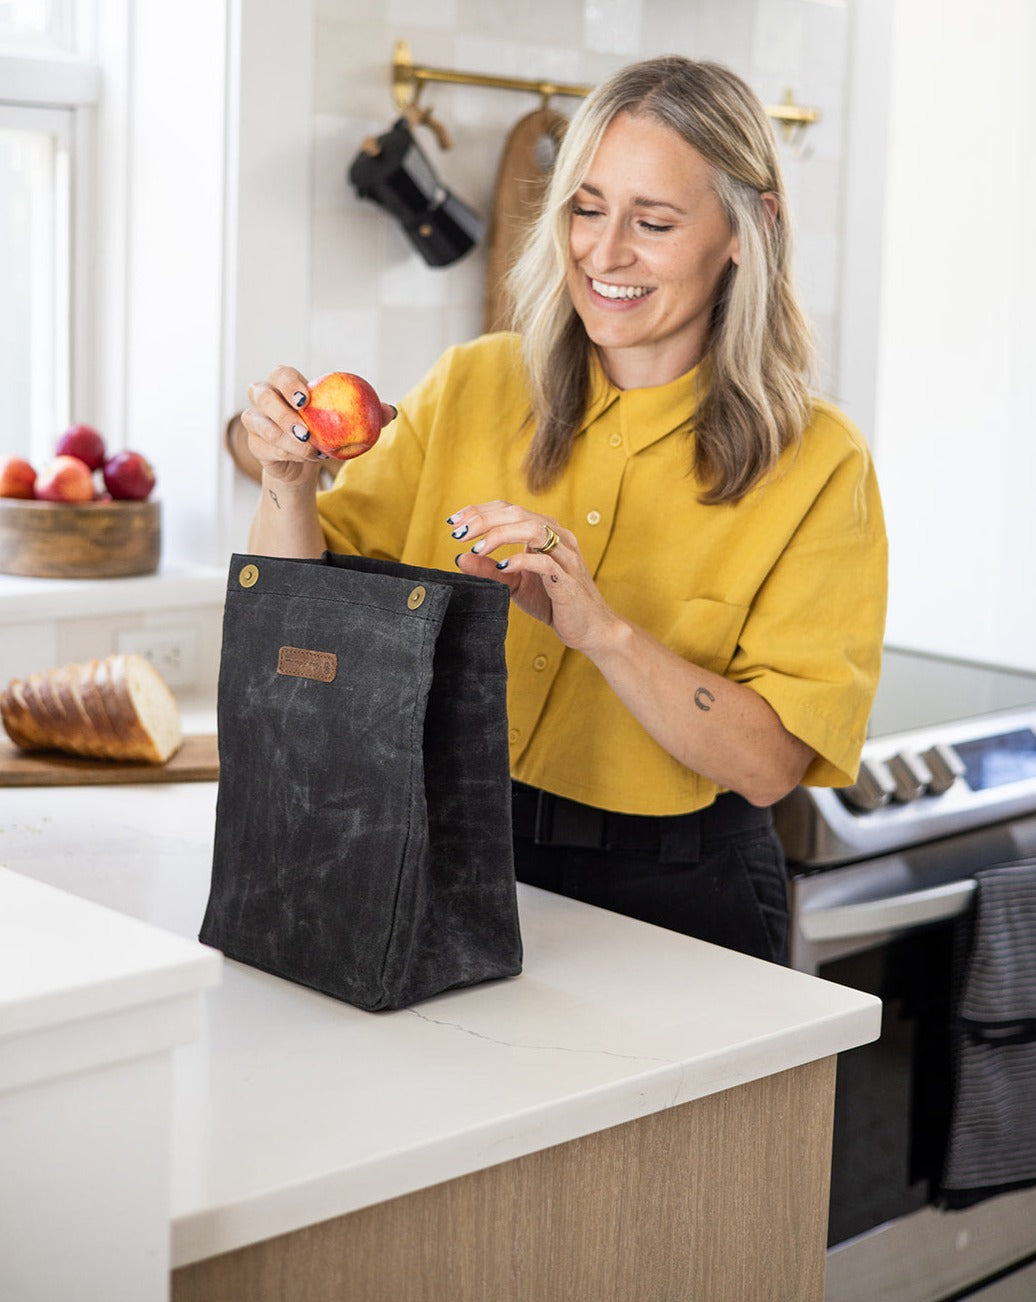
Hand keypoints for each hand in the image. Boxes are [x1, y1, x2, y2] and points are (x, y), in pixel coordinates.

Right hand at [243, 365, 395, 486]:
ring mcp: (255, 420)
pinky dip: (288, 453)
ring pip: (263, 426)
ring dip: (288, 439)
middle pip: (262, 395)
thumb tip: (391, 411)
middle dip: (281, 411)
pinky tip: (307, 457)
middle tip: (305, 429)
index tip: (306, 399)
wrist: (307, 460)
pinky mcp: (255, 444)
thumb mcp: (347, 421)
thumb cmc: (327, 431)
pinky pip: (266, 448)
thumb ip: (367, 414)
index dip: (289, 384)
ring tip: (311, 448)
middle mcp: (264, 397)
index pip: (281, 374)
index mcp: (285, 383)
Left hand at [448, 500, 620, 653]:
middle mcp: (558, 537)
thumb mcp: (514, 584)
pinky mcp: (568, 580)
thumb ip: (489, 570)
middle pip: (517, 514)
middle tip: (458, 532)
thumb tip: (459, 557)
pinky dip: (520, 560)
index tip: (454, 522)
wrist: (588, 628)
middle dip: (484, 519)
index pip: (509, 509)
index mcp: (545, 532)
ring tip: (477, 548)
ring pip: (532, 530)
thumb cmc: (553, 602)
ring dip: (500, 535)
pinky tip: (501, 566)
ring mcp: (566, 556)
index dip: (480, 511)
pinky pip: (544, 562)